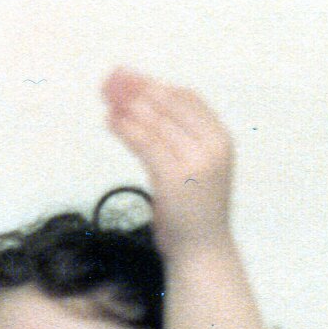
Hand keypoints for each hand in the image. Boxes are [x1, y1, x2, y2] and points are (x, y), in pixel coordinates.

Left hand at [102, 68, 233, 253]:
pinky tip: (110, 120)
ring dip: (127, 104)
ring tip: (106, 95)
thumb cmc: (195, 212)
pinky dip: (125, 128)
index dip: (157, 84)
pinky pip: (144, 143)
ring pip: (155, 122)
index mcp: (221, 139)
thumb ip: (182, 137)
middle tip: (110, 78)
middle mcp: (212, 146)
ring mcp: (194, 162)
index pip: (188, 98)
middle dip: (137, 88)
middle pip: (168, 105)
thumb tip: (146, 106)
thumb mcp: (198, 166)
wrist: (202, 252)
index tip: (131, 76)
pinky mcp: (173, 179)